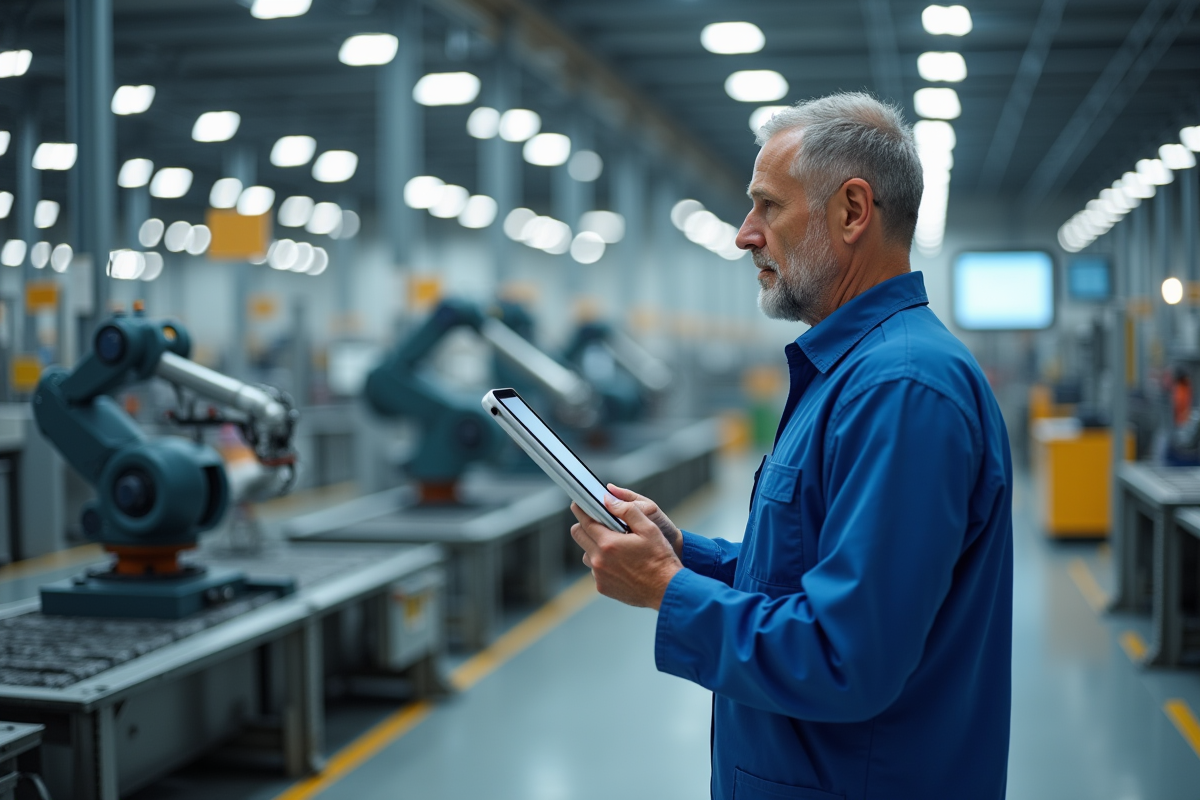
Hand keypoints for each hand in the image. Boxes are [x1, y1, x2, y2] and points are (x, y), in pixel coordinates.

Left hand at [570, 493, 682, 609]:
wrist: (666, 590)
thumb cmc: (660, 559)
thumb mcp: (649, 528)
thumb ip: (627, 511)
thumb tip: (608, 500)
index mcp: (608, 543)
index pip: (585, 522)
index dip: (581, 510)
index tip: (579, 504)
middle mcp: (599, 560)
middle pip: (578, 536)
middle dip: (584, 526)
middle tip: (596, 522)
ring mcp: (599, 575)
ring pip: (586, 554)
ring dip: (593, 546)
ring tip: (613, 544)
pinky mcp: (603, 587)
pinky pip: (595, 570)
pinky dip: (602, 563)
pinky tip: (619, 562)